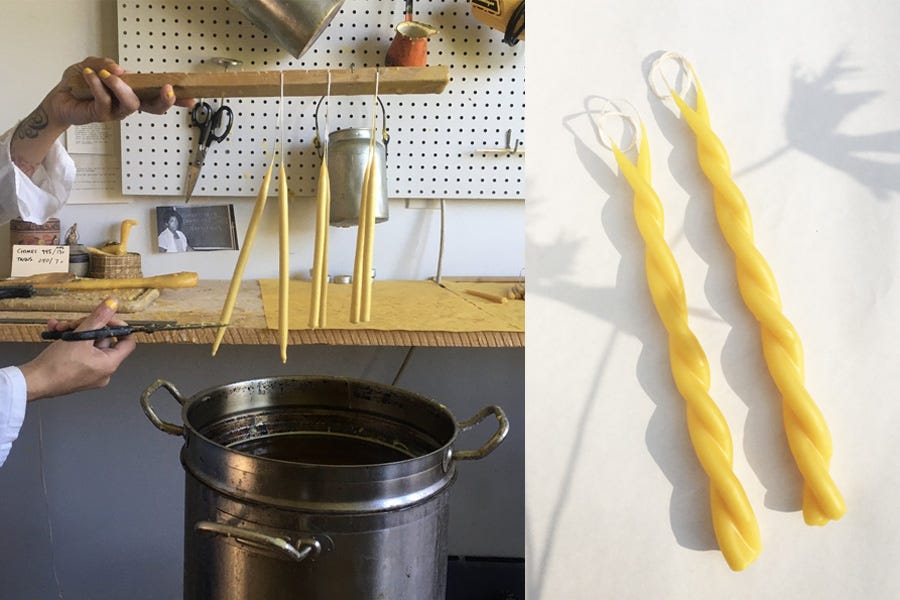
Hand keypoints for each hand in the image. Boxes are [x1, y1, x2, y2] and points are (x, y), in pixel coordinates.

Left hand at [12, 57, 195, 177]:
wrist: (59, 99)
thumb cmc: (80, 84)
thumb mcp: (94, 65)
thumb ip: (108, 64)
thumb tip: (122, 71)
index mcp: (133, 92)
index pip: (157, 95)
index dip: (176, 98)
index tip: (192, 97)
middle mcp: (128, 104)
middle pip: (155, 107)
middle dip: (165, 100)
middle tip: (168, 88)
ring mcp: (117, 112)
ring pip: (130, 104)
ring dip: (121, 87)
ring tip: (107, 75)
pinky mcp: (101, 115)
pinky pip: (104, 101)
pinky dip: (97, 85)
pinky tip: (90, 75)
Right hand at [19, 297, 136, 400]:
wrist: (34, 382)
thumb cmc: (55, 367)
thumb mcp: (79, 337)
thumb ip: (98, 318)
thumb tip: (112, 304)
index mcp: (109, 364)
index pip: (127, 341)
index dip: (118, 326)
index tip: (106, 318)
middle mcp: (103, 371)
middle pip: (104, 340)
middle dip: (86, 326)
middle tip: (74, 322)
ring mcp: (91, 372)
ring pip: (88, 344)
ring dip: (74, 331)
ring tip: (60, 327)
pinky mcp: (78, 372)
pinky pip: (80, 351)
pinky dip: (69, 340)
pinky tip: (56, 332)